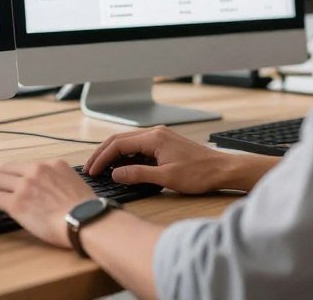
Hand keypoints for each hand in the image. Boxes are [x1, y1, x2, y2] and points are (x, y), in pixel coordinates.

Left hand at [0, 159, 95, 248]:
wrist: (85, 221)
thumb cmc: (86, 210)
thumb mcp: (75, 183)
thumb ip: (60, 180)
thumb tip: (53, 190)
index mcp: (52, 164)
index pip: (24, 166)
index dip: (12, 175)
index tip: (8, 183)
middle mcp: (36, 170)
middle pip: (5, 170)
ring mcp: (25, 185)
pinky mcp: (16, 202)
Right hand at [84, 126, 239, 193]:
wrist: (223, 170)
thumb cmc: (199, 174)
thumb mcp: (166, 178)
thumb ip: (138, 174)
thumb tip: (115, 174)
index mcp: (154, 138)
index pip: (118, 144)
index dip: (102, 157)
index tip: (92, 170)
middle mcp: (155, 133)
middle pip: (120, 139)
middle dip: (102, 153)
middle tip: (90, 168)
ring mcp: (160, 137)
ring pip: (128, 142)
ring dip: (113, 154)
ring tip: (101, 168)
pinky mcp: (164, 144)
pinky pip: (138, 146)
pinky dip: (126, 155)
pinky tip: (121, 166)